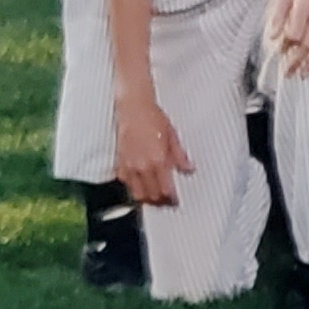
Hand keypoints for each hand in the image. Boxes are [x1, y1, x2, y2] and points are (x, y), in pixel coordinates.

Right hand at [115, 88, 192, 206]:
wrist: (133, 106)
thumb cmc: (152, 117)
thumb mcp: (172, 136)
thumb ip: (180, 156)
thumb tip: (188, 169)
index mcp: (158, 160)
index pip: (166, 190)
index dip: (172, 199)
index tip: (175, 200)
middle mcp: (142, 166)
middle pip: (152, 195)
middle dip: (161, 201)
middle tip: (166, 201)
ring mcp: (129, 165)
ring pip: (137, 193)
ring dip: (146, 197)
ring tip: (154, 196)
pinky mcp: (120, 161)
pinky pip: (125, 182)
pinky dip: (133, 186)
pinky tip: (139, 184)